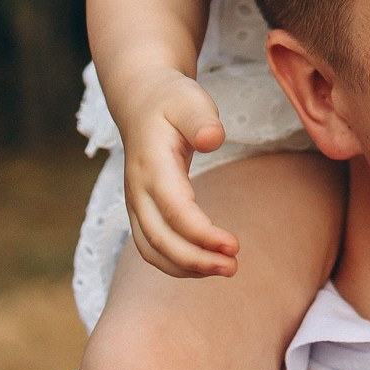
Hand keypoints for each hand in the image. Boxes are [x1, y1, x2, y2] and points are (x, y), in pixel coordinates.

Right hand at [121, 68, 240, 276]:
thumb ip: (201, 118)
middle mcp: (138, 189)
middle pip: (159, 237)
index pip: (174, 209)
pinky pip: (151, 247)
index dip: (201, 233)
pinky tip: (205, 264)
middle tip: (233, 267)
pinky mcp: (140, 211)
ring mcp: (135, 203)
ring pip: (151, 249)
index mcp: (152, 164)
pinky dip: (175, 263)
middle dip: (195, 259)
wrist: (141, 102)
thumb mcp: (190, 99)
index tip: (234, 246)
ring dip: (185, 267)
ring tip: (224, 269)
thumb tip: (213, 138)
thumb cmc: (172, 101)